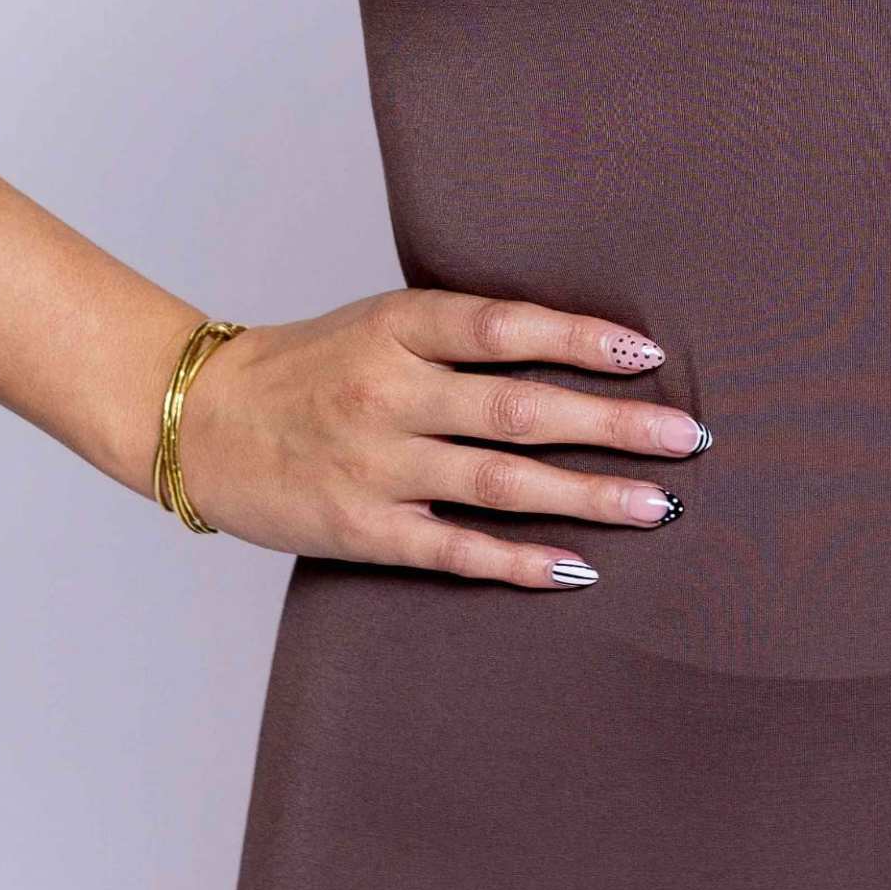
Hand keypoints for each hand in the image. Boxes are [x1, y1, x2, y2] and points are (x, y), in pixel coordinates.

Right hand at [175, 287, 708, 587]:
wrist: (202, 419)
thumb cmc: (311, 364)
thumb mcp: (381, 321)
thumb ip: (462, 332)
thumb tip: (575, 343)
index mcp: (398, 324)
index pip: (505, 326)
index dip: (581, 337)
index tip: (650, 353)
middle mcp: (391, 391)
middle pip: (521, 408)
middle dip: (613, 424)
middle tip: (688, 436)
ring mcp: (376, 464)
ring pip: (501, 482)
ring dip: (588, 495)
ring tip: (658, 505)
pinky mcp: (363, 528)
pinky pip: (455, 549)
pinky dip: (519, 561)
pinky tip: (578, 569)